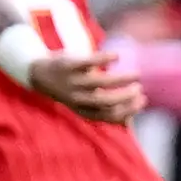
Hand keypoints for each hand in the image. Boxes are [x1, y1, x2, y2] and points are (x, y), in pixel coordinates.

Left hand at [29, 46, 146, 126]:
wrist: (37, 73)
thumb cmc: (69, 89)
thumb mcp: (83, 103)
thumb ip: (103, 111)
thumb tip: (128, 124)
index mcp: (82, 109)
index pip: (109, 115)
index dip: (129, 109)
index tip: (142, 100)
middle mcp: (77, 98)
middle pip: (106, 101)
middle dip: (127, 96)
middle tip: (139, 88)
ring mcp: (71, 81)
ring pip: (101, 82)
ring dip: (123, 79)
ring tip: (137, 74)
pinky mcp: (68, 65)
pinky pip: (88, 62)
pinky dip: (105, 59)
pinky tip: (118, 56)